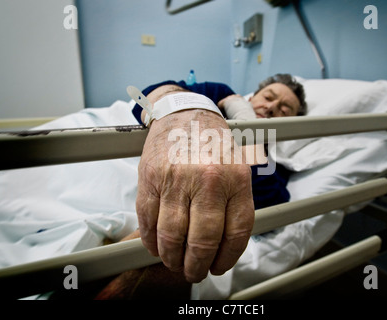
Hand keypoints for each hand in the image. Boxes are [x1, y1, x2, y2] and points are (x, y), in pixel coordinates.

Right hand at [136, 95, 254, 282]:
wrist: (184, 113)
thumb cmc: (213, 144)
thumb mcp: (238, 167)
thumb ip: (235, 203)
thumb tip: (224, 248)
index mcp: (236, 178)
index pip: (236, 232)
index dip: (227, 258)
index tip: (218, 267)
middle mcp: (208, 180)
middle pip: (203, 240)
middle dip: (197, 266)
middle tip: (194, 272)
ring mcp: (176, 179)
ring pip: (172, 236)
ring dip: (172, 259)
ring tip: (175, 264)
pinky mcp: (150, 178)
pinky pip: (148, 220)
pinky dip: (151, 242)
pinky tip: (157, 248)